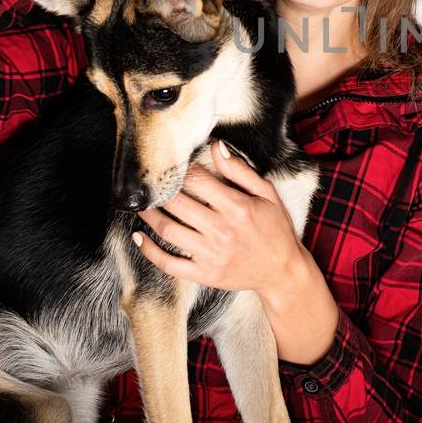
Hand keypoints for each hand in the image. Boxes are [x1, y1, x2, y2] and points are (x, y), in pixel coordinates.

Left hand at [134, 141, 303, 293]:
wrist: (283, 271)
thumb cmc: (276, 229)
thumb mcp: (267, 194)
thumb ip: (239, 171)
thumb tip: (215, 148)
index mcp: (237, 207)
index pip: (197, 180)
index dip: (182, 170)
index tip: (174, 166)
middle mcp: (221, 230)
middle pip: (177, 203)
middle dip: (159, 191)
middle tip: (149, 184)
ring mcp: (211, 255)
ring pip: (168, 230)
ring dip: (149, 216)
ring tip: (142, 205)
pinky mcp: (205, 274)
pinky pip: (169, 264)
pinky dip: (150, 251)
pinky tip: (139, 238)